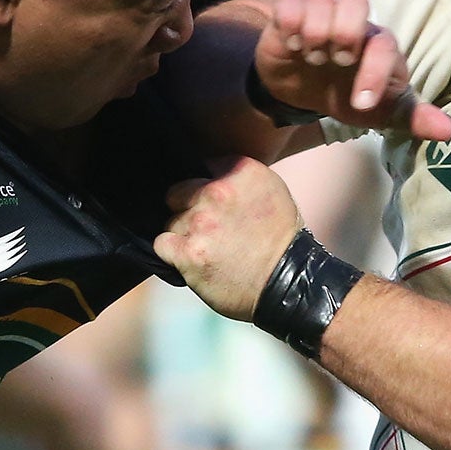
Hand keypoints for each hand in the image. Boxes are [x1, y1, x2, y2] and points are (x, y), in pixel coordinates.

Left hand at [154, 158, 303, 319]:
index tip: (215, 203)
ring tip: (209, 249)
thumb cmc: (281, 239)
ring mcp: (200, 222)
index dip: (204, 186)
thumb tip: (208, 170)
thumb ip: (236, 176)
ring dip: (183, 234)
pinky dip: (171, 253)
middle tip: (209, 228)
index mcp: (239, 171)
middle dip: (187, 208)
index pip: (201, 167)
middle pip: (177, 193)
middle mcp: (217, 192)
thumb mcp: (271, 189)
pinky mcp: (188, 252)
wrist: (289, 282)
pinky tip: (191, 259)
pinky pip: (161, 244)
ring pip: (170, 221)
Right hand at [254, 0, 450, 140]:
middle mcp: (353, 22)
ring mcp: (322, 14)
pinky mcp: (292, 14)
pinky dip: (289, 25)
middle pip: (356, 1)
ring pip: (322, 0)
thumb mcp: (379, 113)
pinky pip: (291, 5)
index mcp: (380, 43)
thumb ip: (412, 117)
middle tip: (336, 63)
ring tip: (311, 56)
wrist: (304, 93)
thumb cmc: (346, 96)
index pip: (385, 45)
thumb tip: (448, 131)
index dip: (374, 73)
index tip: (361, 103)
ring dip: (314, 34)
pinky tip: (292, 46)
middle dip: (344, 34)